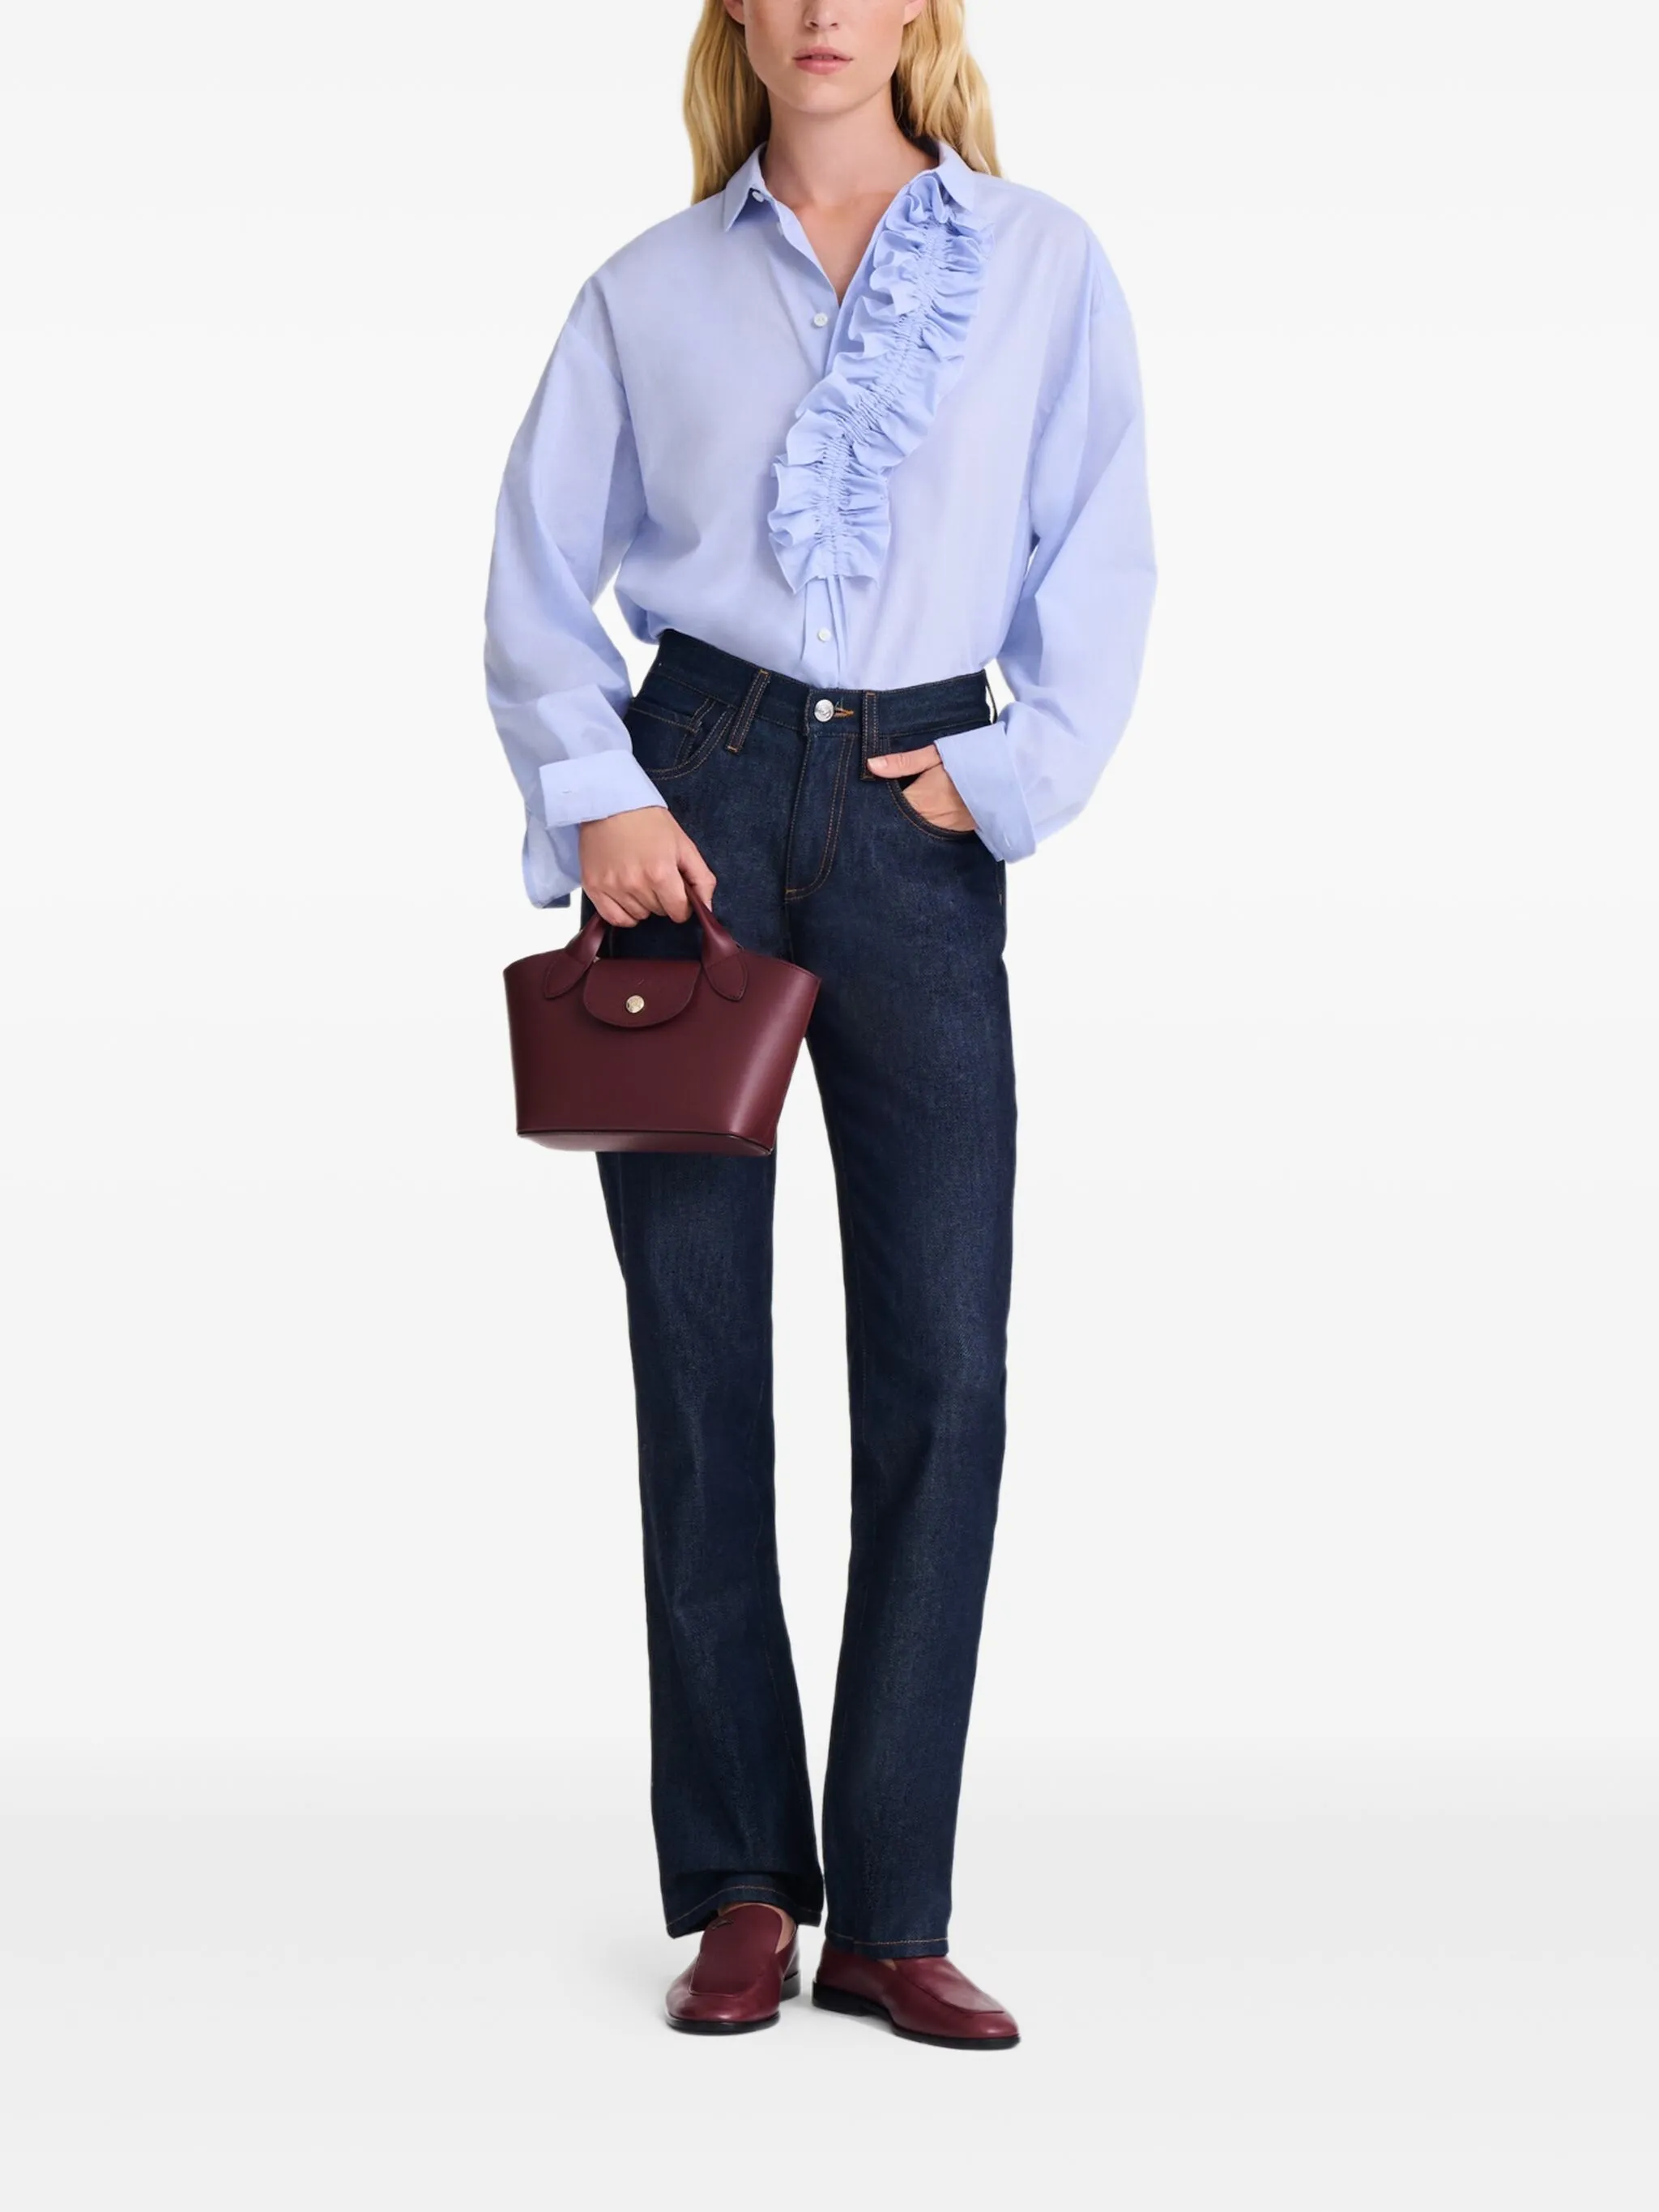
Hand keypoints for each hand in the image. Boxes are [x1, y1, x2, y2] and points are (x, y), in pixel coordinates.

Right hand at [579, 806, 715, 925]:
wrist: (611, 803)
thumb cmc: (649, 821)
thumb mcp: (684, 845)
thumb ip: (701, 879)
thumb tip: (707, 909)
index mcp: (661, 873)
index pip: (679, 911)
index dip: (683, 903)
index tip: (677, 890)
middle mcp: (635, 883)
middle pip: (659, 912)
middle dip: (663, 899)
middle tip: (655, 874)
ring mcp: (612, 886)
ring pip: (638, 915)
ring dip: (643, 904)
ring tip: (638, 877)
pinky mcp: (593, 887)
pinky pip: (614, 918)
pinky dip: (624, 913)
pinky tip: (627, 896)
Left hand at [864, 743, 977, 832]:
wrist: (1004, 778)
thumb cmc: (969, 762)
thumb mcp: (935, 755)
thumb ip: (904, 762)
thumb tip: (872, 765)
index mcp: (920, 799)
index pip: (889, 807)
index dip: (879, 801)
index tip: (870, 795)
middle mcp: (929, 819)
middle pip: (900, 820)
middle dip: (892, 812)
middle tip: (885, 802)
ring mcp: (943, 828)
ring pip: (915, 827)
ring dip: (908, 819)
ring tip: (906, 806)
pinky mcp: (955, 831)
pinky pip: (932, 830)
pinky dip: (925, 823)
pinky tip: (925, 813)